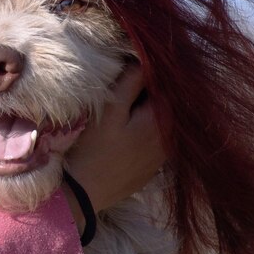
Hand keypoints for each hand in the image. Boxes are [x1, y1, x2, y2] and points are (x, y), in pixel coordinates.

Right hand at [62, 64, 165, 228]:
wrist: (83, 195)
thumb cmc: (93, 149)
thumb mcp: (109, 109)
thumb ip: (130, 81)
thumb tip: (145, 58)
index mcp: (163, 120)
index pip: (167, 83)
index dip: (149, 69)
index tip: (130, 64)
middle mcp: (170, 138)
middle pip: (164, 102)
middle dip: (147, 89)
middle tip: (122, 84)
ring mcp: (162, 156)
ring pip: (158, 120)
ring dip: (144, 109)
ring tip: (121, 105)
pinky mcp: (151, 167)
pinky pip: (153, 138)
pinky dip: (142, 127)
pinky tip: (123, 130)